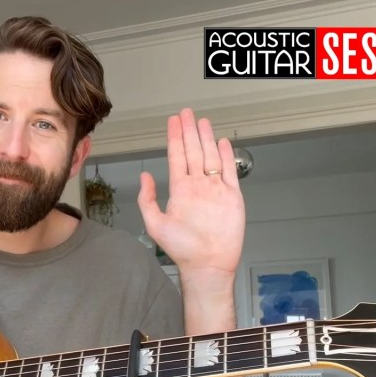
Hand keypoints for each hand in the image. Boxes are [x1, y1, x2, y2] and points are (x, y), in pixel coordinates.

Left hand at [137, 108, 244, 285]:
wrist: (208, 263)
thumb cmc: (182, 249)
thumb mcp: (155, 224)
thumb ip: (147, 199)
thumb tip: (144, 177)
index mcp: (179, 190)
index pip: (176, 157)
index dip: (175, 138)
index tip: (173, 122)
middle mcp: (197, 186)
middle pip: (193, 151)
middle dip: (189, 131)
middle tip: (186, 113)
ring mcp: (214, 189)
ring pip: (210, 156)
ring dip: (206, 138)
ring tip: (202, 121)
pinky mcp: (231, 196)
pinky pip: (228, 171)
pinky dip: (225, 156)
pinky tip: (221, 143)